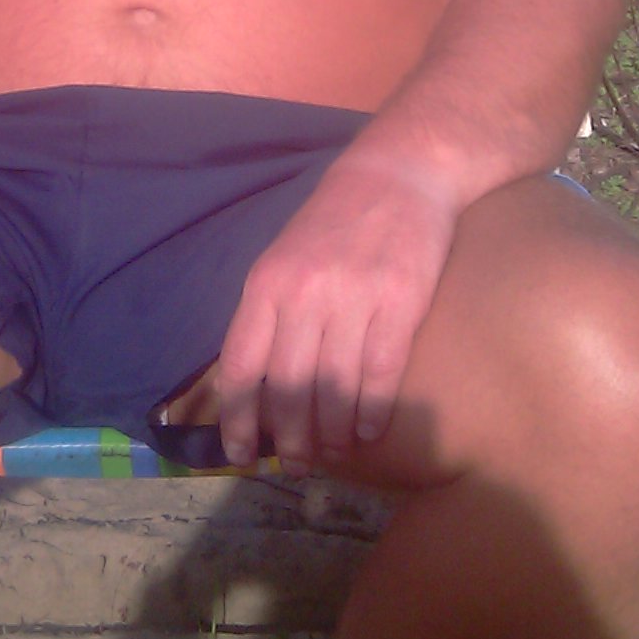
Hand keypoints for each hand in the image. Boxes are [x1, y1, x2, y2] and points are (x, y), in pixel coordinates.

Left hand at [216, 148, 459, 472]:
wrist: (399, 173)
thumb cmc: (335, 220)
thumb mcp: (283, 257)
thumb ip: (267, 314)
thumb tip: (250, 385)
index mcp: (267, 283)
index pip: (242, 367)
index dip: (238, 420)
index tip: (239, 455)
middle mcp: (304, 294)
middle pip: (288, 388)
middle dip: (289, 439)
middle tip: (297, 466)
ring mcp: (354, 299)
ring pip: (334, 389)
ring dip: (331, 434)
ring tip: (332, 452)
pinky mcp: (400, 304)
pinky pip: (380, 375)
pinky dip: (371, 413)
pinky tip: (367, 431)